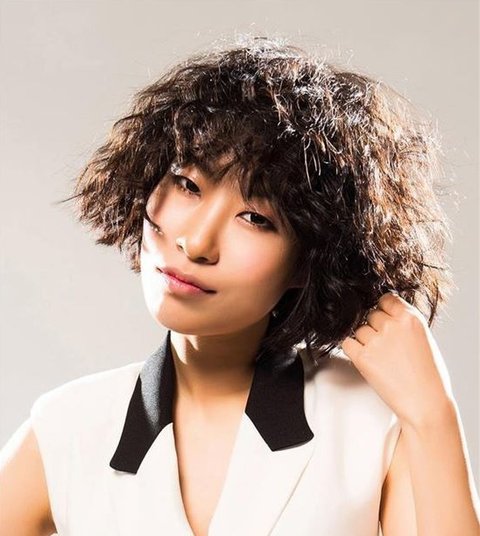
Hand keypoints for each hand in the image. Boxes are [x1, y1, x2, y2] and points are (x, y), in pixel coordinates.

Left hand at [340, 292, 453, 427]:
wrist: (425, 404)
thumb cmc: (428, 376)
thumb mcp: (423, 338)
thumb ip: (403, 323)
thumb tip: (383, 312)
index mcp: (411, 318)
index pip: (386, 299)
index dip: (384, 310)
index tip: (384, 320)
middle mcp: (393, 326)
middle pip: (370, 315)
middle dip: (374, 327)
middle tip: (385, 346)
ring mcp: (376, 341)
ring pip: (359, 330)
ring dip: (364, 341)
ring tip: (381, 358)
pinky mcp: (363, 357)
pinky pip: (347, 343)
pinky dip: (352, 350)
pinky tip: (365, 359)